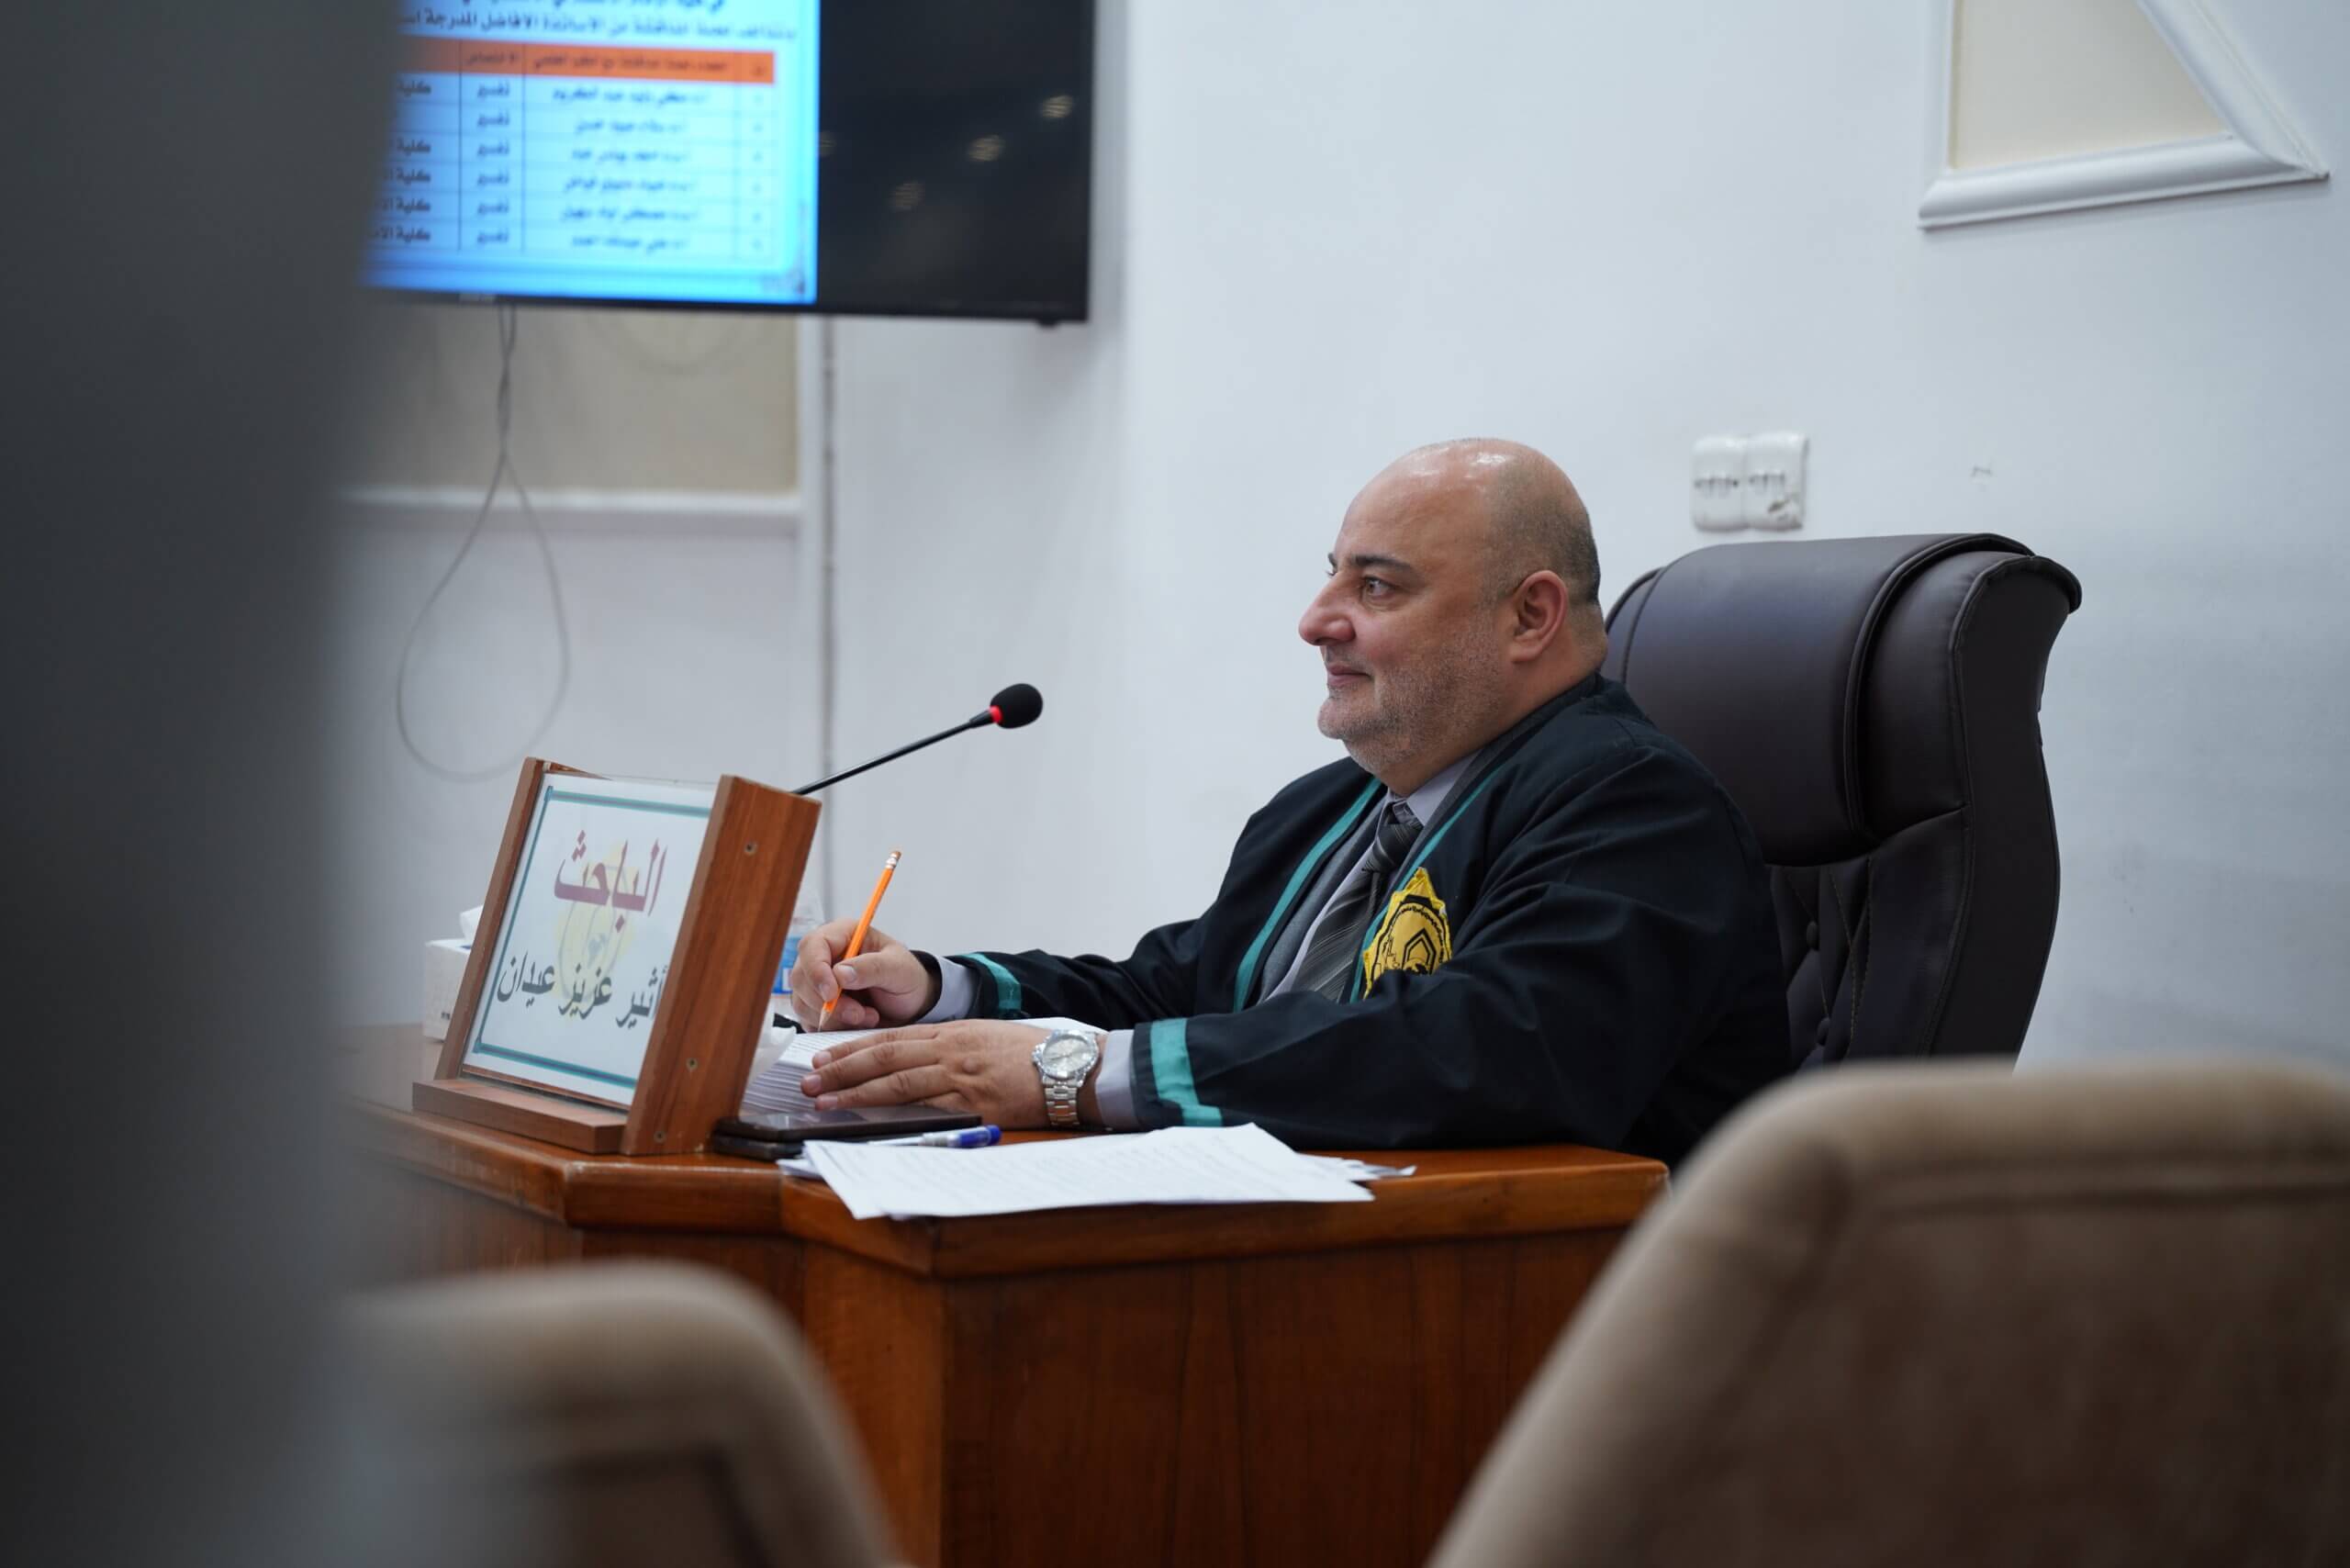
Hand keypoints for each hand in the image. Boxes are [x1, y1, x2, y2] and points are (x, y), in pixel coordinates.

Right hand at [788, 920, 936, 1030]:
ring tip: (867, 1017)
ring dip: (833, 1018)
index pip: (812, 945)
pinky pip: (808, 1020)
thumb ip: (873, 967)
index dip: (816, 970)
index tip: (832, 994)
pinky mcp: (815, 1006)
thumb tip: (839, 973)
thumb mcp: (900, 969)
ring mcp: (816, 982)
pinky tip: (856, 1024)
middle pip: (801, 977)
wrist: (910, 1004)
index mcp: (842, 935)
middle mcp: (824, 956)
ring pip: (802, 1002)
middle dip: (828, 1002)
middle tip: (859, 1014)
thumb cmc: (906, 978)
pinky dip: (831, 1027)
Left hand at [800, 1020, 1099, 1129]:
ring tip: (825, 1101)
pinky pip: (925, 1109)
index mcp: (953, 1032)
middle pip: (884, 1058)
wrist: (1072, 1068)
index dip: (853, 1048)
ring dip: (856, 1094)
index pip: (891, 1038)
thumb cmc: (1035, 1054)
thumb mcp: (989, 1037)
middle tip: (809, 1080)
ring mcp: (960, 1078)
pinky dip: (893, 1114)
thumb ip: (953, 1047)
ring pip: (896, 1084)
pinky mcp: (973, 1104)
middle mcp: (951, 1051)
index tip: (824, 1057)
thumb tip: (918, 1062)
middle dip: (842, 1069)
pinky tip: (869, 1120)